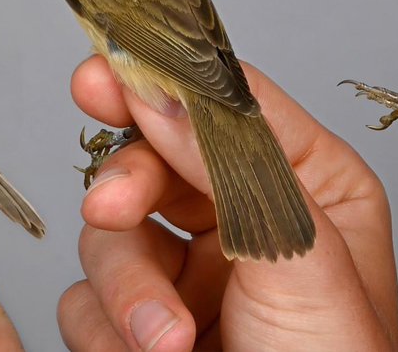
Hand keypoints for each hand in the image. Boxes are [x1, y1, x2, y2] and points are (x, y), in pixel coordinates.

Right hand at [57, 56, 397, 350]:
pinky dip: (108, 329)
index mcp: (310, 185)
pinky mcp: (146, 321)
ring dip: (127, 288)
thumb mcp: (294, 256)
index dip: (163, 82)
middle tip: (113, 208)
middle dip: (129, 190)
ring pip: (111, 230)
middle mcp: (247, 219)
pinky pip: (87, 295)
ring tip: (168, 342)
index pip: (229, 104)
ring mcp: (193, 272)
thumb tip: (158, 84)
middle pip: (153, 158)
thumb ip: (225, 160)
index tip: (105, 73)